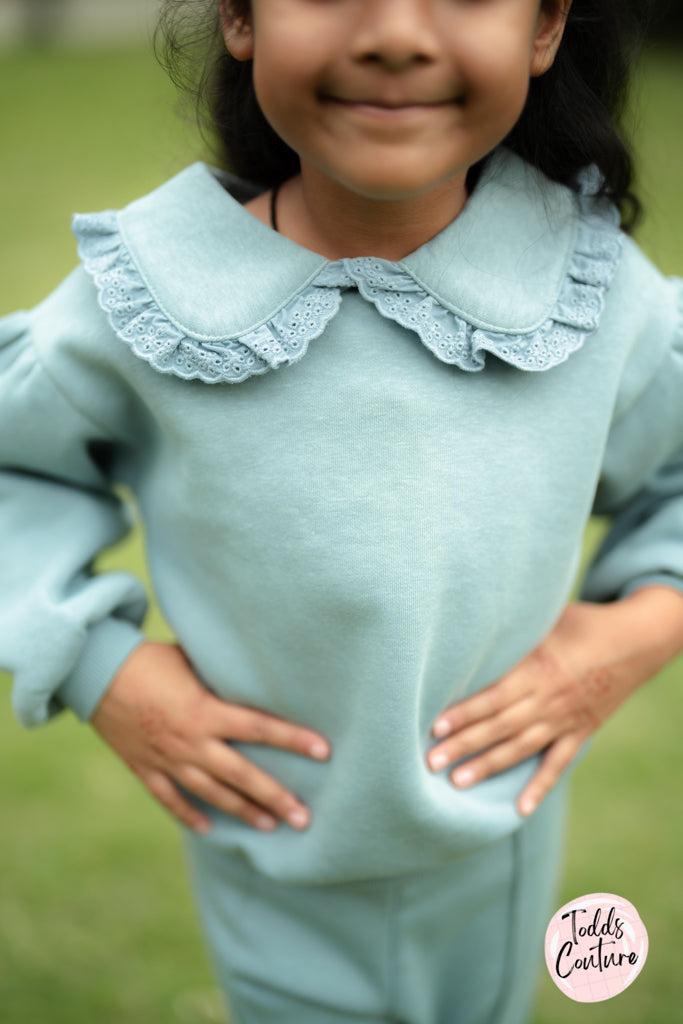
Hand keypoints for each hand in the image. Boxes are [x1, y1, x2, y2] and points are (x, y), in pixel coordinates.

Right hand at [91, 641, 330, 833]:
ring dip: (243, 812)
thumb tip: (255, 672)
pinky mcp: (144, 768)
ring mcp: (167, 760)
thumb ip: (222, 675)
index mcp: (206, 711)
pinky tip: (209, 829)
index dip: (294, 739)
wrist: (94, 671)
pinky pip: (171, 799)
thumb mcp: (192, 660)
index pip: (261, 728)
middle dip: (277, 797)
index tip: (324, 751)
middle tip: (305, 818)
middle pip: (243, 776)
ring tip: (271, 826)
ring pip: (212, 794)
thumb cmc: (149, 658)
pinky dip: (190, 815)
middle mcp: (191, 742)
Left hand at [427, 587, 682, 816]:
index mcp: (538, 668)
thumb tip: (473, 620)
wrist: (638, 640)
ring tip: (458, 782)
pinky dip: (540, 787)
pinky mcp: (581, 732)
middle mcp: (548, 699)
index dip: (464, 712)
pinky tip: (520, 808)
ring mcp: (565, 720)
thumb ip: (513, 629)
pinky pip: (557, 764)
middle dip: (464, 745)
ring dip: (488, 766)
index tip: (435, 727)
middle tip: (431, 762)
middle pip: (499, 727)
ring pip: (521, 749)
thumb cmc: (584, 622)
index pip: (493, 696)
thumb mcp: (547, 617)